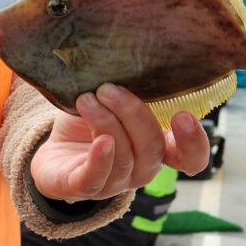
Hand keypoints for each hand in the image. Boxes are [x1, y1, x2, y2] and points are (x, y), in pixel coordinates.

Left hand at [30, 83, 209, 201]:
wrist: (52, 153)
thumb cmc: (87, 124)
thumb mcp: (109, 102)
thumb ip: (128, 89)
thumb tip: (130, 56)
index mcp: (155, 148)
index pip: (189, 158)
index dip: (193, 142)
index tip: (183, 115)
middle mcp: (140, 169)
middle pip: (151, 148)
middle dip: (134, 114)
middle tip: (109, 88)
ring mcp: (113, 182)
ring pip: (123, 158)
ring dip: (107, 124)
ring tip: (87, 99)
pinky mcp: (81, 188)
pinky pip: (95, 179)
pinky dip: (100, 159)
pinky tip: (100, 141)